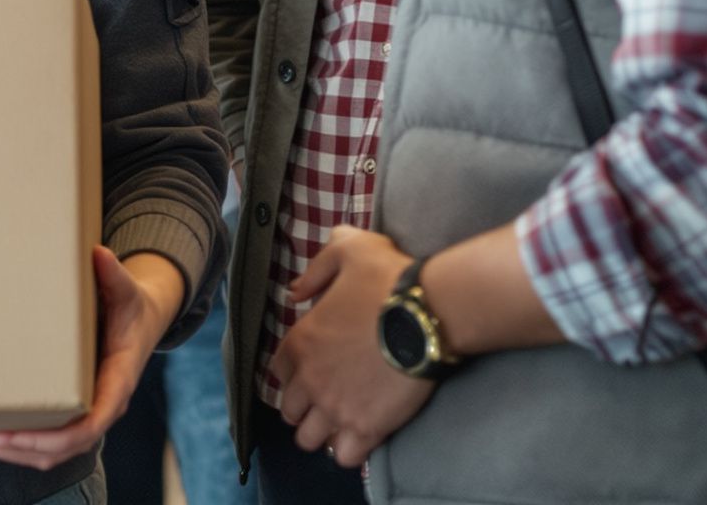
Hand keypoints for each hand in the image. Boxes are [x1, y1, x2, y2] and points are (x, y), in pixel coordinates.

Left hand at [0, 247, 182, 470]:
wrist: (139, 322)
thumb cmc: (129, 307)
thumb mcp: (125, 290)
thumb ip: (113, 275)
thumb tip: (98, 253)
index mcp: (117, 382)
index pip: (89, 424)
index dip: (52, 435)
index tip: (13, 433)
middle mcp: (103, 407)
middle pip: (60, 447)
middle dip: (15, 448)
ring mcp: (87, 415)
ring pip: (48, 452)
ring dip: (5, 453)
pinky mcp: (72, 413)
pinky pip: (43, 443)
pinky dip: (12, 447)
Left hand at [270, 226, 432, 468]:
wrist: (427, 312)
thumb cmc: (388, 278)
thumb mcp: (348, 249)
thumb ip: (317, 267)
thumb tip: (295, 291)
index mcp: (300, 341)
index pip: (279, 373)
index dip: (294, 375)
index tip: (313, 373)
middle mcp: (310, 379)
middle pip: (290, 412)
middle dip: (305, 409)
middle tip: (329, 402)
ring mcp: (335, 407)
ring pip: (309, 440)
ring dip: (323, 434)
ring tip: (342, 423)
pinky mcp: (366, 427)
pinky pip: (344, 456)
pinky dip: (350, 452)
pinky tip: (362, 437)